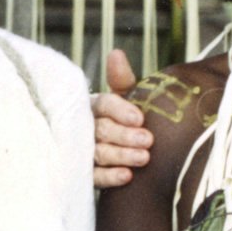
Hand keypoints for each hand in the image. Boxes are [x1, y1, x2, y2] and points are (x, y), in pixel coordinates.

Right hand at [93, 47, 154, 189]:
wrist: (119, 154)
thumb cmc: (123, 121)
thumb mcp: (125, 99)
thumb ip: (122, 80)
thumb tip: (116, 53)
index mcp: (95, 106)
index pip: (104, 104)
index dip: (120, 110)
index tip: (139, 118)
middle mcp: (85, 127)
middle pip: (102, 129)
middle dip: (125, 135)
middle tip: (148, 140)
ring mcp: (83, 151)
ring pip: (98, 152)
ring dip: (121, 155)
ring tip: (144, 158)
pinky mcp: (85, 174)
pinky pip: (94, 177)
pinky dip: (110, 177)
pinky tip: (127, 177)